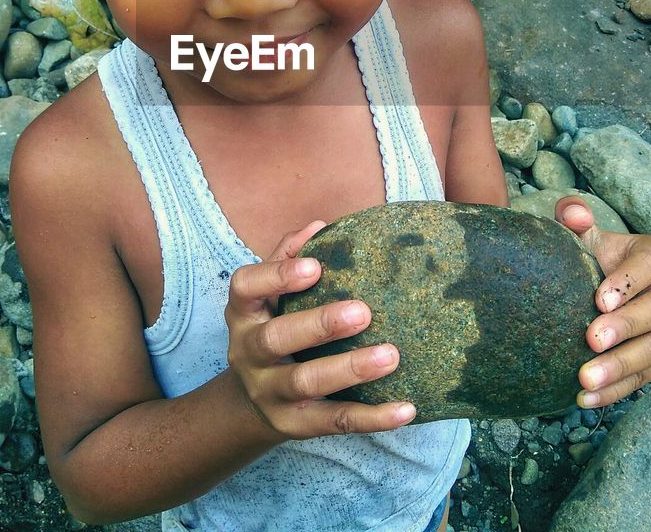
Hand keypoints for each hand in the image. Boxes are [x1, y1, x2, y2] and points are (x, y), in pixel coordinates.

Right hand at [223, 220, 417, 439]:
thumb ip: (288, 259)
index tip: (315, 266)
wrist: (253, 401)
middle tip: (363, 312)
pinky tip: (406, 408)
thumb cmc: (274, 327)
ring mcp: (270, 392)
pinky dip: (373, 417)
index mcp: (244, 313)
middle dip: (319, 325)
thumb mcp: (270, 297)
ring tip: (390, 355)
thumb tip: (320, 225)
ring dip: (349, 369)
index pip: (245, 288)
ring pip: (306, 383)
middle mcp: (249, 353)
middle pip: (276, 339)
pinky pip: (336, 421)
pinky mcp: (296, 424)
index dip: (277, 276)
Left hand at [553, 195, 650, 408]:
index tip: (599, 300)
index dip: (627, 282)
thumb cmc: (599, 258)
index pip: (649, 265)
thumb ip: (575, 218)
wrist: (614, 286)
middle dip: (626, 328)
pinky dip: (617, 390)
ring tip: (586, 379)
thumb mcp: (589, 236)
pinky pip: (646, 377)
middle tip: (591, 340)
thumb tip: (573, 213)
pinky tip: (588, 399)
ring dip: (621, 367)